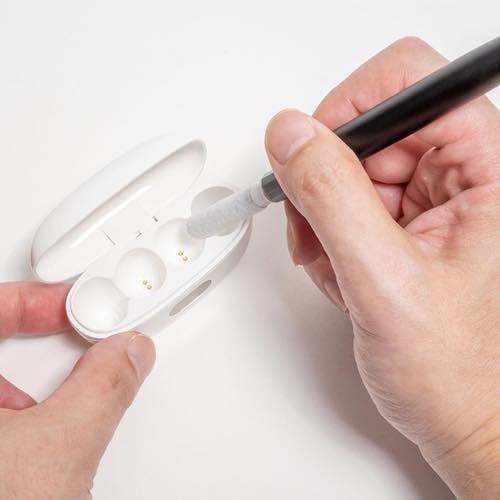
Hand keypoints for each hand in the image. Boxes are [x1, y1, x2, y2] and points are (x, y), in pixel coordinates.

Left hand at [0, 282, 154, 499]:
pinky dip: (11, 423)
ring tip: (47, 412)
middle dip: (31, 342)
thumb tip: (130, 354)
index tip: (73, 308)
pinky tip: (26, 448)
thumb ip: (104, 389)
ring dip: (21, 392)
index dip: (33, 300)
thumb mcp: (58, 453)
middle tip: (70, 342)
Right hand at [265, 37, 499, 497]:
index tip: (312, 154)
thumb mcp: (384, 282)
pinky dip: (328, 236)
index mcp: (488, 171)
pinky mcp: (406, 221)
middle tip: (321, 233)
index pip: (408, 81)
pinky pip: (346, 201)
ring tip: (339, 267)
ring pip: (348, 167)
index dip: (348, 108)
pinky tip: (345, 274)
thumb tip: (291, 136)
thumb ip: (331, 198)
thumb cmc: (461, 373)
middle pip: (368, 127)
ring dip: (323, 217)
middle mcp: (463, 174)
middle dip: (326, 182)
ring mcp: (433, 199)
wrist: (469, 419)